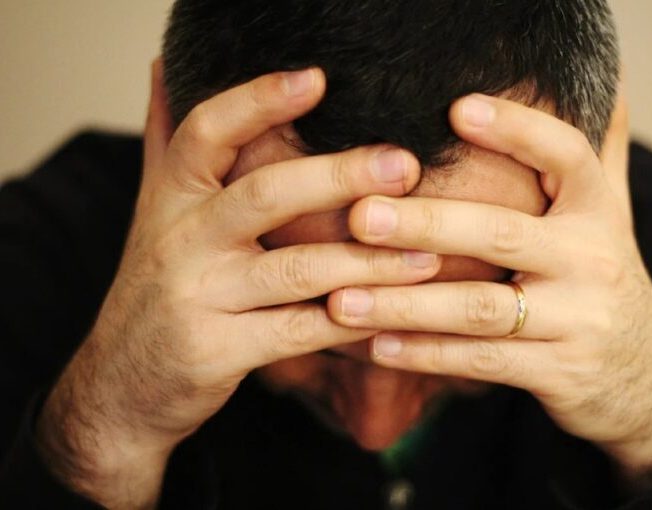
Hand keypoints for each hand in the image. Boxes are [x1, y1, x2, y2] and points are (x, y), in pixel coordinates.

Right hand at [36, 62, 436, 507]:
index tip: (318, 80)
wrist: (120, 384)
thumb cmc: (156, 288)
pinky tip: (395, 313)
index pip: (208, 132)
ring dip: (368, 261)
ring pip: (295, 270)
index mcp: (171, 198)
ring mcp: (199, 298)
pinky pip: (299, 333)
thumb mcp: (151, 212)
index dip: (258, 101)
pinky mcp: (218, 353)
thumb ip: (166, 143)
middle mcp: (180, 241)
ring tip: (427, 253)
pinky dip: (351, 322)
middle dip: (339, 177)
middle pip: (264, 194)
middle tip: (404, 165)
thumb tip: (164, 69)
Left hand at [328, 91, 651, 477]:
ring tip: (342, 300)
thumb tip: (607, 83)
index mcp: (598, 211)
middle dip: (426, 224)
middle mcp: (592, 259)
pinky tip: (377, 347)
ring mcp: (578, 320)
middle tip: (360, 216)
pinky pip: (481, 361)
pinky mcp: (559, 372)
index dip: (516, 129)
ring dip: (406, 304)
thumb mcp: (614, 215)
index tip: (455, 109)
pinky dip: (426, 355)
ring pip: (479, 307)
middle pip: (501, 232)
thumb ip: (601, 154)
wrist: (645, 376)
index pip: (566, 154)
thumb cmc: (602, 279)